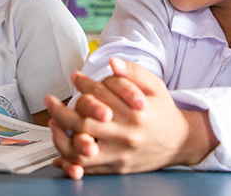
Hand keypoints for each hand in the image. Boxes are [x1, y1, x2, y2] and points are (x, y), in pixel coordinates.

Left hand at [45, 57, 216, 178]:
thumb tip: (112, 62)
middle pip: (85, 123)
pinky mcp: (117, 168)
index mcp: (135, 113)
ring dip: (62, 137)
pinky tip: (58, 152)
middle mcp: (127, 135)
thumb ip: (134, 72)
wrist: (180, 142)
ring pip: (82, 149)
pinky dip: (70, 162)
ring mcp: (121, 154)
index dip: (84, 84)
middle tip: (50, 101)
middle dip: (62, 111)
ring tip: (52, 123)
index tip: (75, 77)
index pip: (101, 95)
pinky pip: (89, 169)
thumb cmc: (164, 111)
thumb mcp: (156, 87)